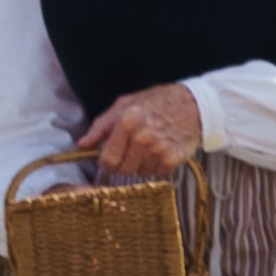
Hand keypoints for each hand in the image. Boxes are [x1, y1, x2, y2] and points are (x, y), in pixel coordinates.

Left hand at [78, 81, 203, 178]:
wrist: (193, 103)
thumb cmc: (155, 102)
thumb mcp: (124, 105)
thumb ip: (101, 126)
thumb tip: (82, 145)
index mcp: (127, 122)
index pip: (108, 160)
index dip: (107, 162)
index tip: (111, 157)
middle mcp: (143, 137)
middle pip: (123, 170)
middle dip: (124, 163)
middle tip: (132, 150)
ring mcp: (159, 150)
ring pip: (141, 173)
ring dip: (142, 164)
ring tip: (150, 146)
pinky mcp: (174, 159)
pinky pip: (158, 173)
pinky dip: (159, 166)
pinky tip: (162, 150)